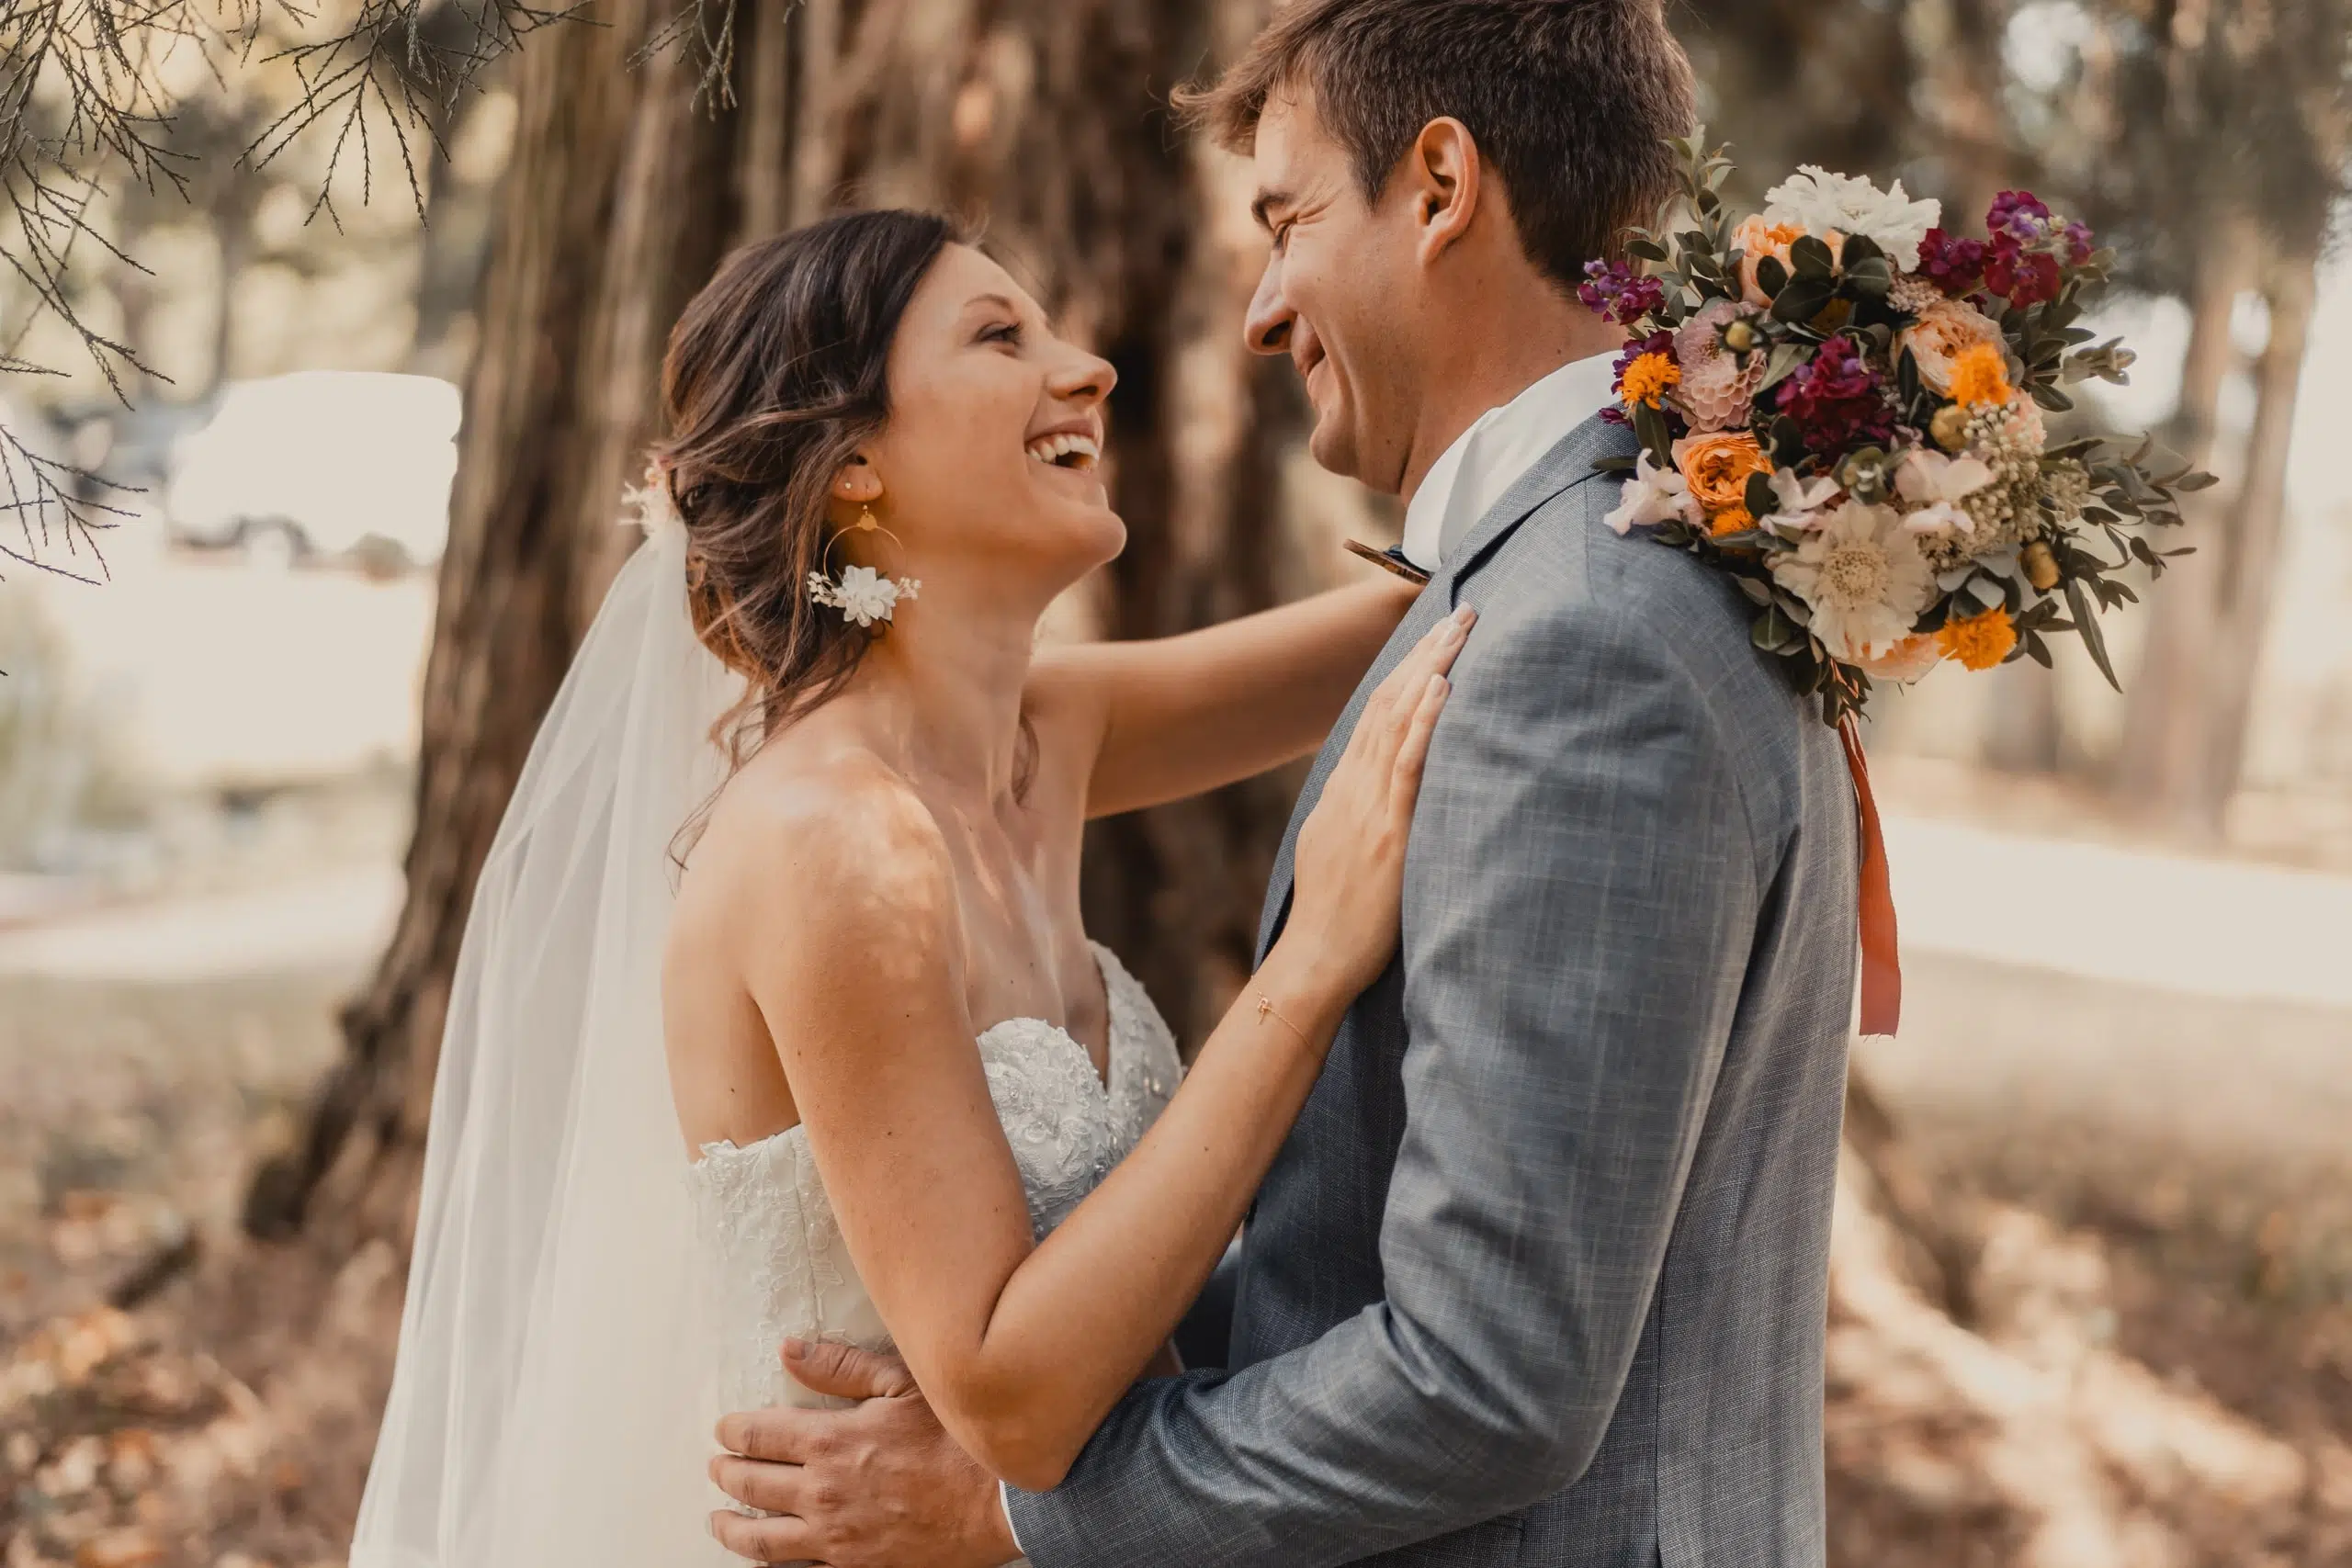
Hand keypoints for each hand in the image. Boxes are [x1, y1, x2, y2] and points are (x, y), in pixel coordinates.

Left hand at [710, 1339, 1020, 1567]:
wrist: (998, 1502)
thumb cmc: (956, 1437)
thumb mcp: (902, 1385)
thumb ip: (841, 1367)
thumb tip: (789, 1349)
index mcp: (828, 1441)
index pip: (756, 1435)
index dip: (732, 1430)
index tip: (724, 1428)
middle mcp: (820, 1492)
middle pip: (749, 1484)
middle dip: (725, 1472)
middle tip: (717, 1466)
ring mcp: (834, 1536)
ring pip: (760, 1538)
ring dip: (731, 1526)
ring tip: (718, 1519)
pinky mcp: (852, 1565)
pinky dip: (771, 1562)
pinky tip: (765, 1556)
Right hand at [1281, 605, 1470, 999]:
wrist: (1316, 960)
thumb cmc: (1335, 921)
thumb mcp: (1337, 853)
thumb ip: (1359, 817)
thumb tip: (1381, 799)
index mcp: (1344, 791)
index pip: (1375, 714)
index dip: (1407, 671)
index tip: (1435, 639)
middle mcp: (1354, 788)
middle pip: (1389, 703)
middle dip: (1426, 654)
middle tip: (1460, 613)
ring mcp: (1369, 807)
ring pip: (1399, 721)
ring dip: (1432, 669)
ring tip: (1461, 629)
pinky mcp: (1388, 832)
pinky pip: (1406, 766)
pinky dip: (1424, 721)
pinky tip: (1442, 687)